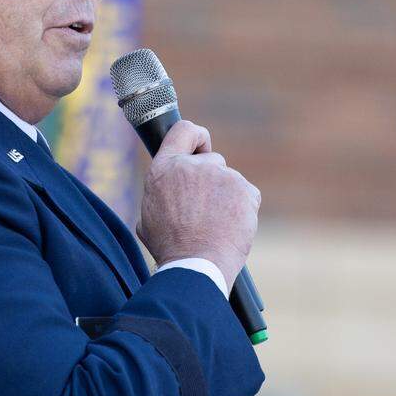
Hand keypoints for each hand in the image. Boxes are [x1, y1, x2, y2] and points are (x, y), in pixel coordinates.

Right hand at [136, 120, 260, 291]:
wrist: (196, 265)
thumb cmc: (170, 246)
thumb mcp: (148, 216)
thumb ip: (160, 193)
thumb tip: (167, 194)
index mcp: (165, 168)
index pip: (184, 130)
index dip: (196, 137)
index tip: (201, 148)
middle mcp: (194, 165)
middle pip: (211, 160)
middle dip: (211, 180)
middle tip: (204, 209)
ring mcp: (222, 175)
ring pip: (229, 180)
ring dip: (225, 197)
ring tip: (215, 225)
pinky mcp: (245, 189)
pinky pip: (247, 194)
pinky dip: (242, 209)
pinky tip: (230, 227)